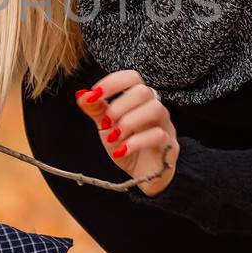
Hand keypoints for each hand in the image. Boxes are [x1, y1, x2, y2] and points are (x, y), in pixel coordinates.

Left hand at [75, 70, 178, 195]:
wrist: (143, 175)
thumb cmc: (127, 145)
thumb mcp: (106, 126)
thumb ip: (95, 109)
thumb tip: (81, 94)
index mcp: (138, 99)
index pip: (132, 77)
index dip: (112, 82)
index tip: (94, 95)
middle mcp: (154, 107)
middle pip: (143, 91)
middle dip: (119, 106)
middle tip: (105, 123)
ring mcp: (165, 125)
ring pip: (155, 108)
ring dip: (129, 122)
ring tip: (114, 137)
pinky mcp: (170, 144)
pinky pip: (158, 135)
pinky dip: (135, 143)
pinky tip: (121, 151)